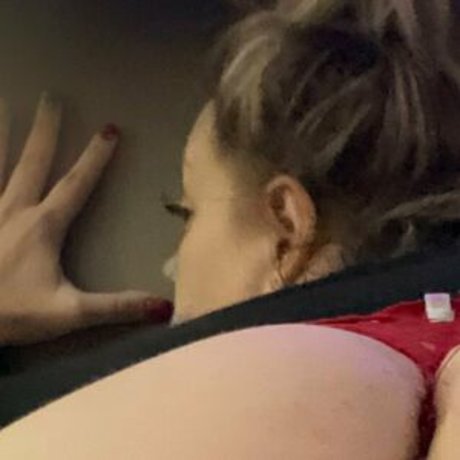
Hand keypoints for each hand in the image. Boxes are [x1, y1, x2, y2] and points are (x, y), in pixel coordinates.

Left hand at [0, 92, 172, 345]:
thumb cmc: (10, 315)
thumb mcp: (69, 314)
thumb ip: (116, 307)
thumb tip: (164, 307)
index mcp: (43, 226)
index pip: (76, 184)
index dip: (95, 157)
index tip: (110, 128)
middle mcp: (12, 209)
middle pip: (31, 162)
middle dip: (45, 130)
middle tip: (50, 98)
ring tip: (1, 102)